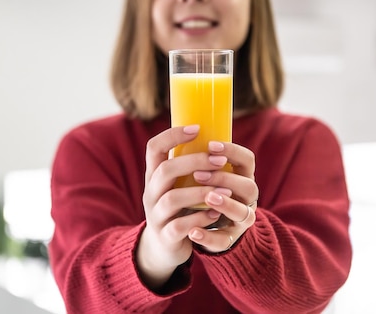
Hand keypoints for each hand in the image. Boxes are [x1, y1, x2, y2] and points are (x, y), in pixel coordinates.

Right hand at [137, 125, 232, 288]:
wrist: (163, 248)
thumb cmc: (178, 209)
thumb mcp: (175, 185)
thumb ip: (187, 166)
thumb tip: (214, 137)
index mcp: (154, 176)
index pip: (153, 148)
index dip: (172, 135)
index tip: (197, 128)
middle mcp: (151, 193)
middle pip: (165, 170)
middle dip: (194, 162)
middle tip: (219, 160)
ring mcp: (156, 215)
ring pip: (172, 199)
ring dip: (200, 192)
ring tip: (225, 190)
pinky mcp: (166, 236)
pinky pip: (180, 226)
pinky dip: (200, 219)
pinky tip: (216, 214)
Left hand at [188, 140, 258, 252]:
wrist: (194, 227)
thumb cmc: (196, 191)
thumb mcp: (198, 172)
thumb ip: (195, 156)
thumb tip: (178, 128)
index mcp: (240, 176)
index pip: (247, 160)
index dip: (232, 151)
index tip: (211, 145)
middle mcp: (244, 198)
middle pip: (248, 186)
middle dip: (225, 178)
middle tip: (199, 174)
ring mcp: (238, 220)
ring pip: (244, 213)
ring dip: (225, 204)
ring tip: (207, 198)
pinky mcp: (227, 240)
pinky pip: (224, 241)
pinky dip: (208, 238)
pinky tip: (193, 231)